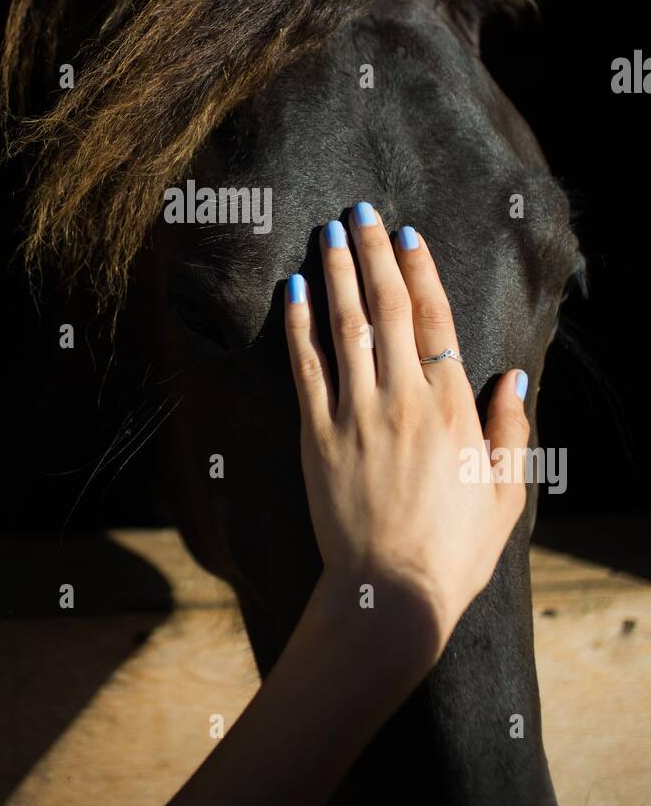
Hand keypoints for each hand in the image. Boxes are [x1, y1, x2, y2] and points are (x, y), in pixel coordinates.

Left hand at [284, 207, 528, 653]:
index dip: (420, 272)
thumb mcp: (505, 493)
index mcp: (452, 408)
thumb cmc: (456, 549)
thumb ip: (509, 431)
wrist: (392, 593)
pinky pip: (306, 368)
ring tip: (329, 232)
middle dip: (374, 254)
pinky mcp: (317, 437)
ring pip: (345, 326)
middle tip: (362, 212)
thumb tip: (511, 378)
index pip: (435, 321)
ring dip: (337, 273)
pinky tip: (294, 290)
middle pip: (386, 308)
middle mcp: (403, 399)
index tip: (408, 236)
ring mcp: (356, 415)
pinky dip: (299, 325)